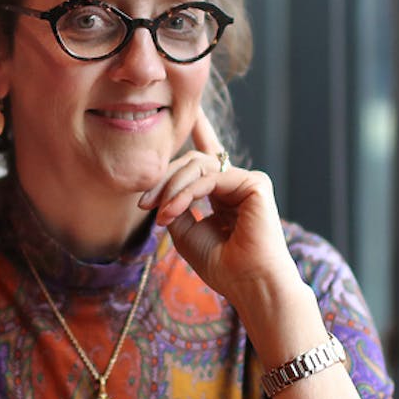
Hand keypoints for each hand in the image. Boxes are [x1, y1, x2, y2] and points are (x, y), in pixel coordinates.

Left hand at [137, 113, 300, 309]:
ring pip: (198, 166)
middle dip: (164, 179)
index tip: (183, 114)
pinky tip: (171, 212)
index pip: (205, 159)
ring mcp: (247, 181)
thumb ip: (175, 204)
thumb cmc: (221, 265)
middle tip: (144, 203)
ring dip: (171, 189)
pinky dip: (185, 194)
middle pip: (193, 162)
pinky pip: (209, 178)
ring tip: (159, 214)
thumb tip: (163, 186)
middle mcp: (237, 183)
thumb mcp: (185, 231)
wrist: (248, 285)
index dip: (198, 132)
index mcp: (224, 193)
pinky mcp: (255, 183)